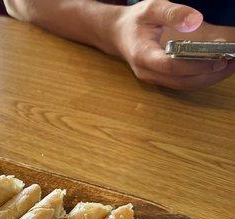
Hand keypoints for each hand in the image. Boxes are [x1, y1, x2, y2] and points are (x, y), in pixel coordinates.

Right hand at [111, 0, 234, 89]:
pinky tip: (217, 66)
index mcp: (142, 55)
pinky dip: (201, 77)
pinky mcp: (160, 79)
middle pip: (181, 81)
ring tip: (231, 65)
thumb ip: (173, 13)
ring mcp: (153, 78)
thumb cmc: (135, 22)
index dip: (195, 64)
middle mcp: (147, 72)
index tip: (219, 57)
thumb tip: (195, 21)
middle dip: (209, 75)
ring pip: (183, 85)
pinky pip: (182, 82)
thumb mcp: (151, 9)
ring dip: (208, 78)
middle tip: (232, 62)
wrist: (118, 34)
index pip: (171, 66)